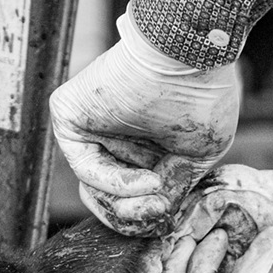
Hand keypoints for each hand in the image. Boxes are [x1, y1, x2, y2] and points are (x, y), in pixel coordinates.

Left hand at [50, 13, 239, 235]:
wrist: (189, 54)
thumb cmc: (203, 93)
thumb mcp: (195, 156)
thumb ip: (173, 188)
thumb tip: (157, 218)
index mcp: (140, 143)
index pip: (129, 197)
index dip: (147, 217)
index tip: (168, 217)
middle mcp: (112, 136)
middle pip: (108, 200)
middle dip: (134, 215)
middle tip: (159, 212)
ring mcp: (89, 126)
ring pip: (95, 190)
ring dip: (128, 203)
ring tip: (157, 191)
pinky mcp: (69, 116)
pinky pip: (85, 166)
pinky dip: (115, 182)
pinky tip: (145, 180)